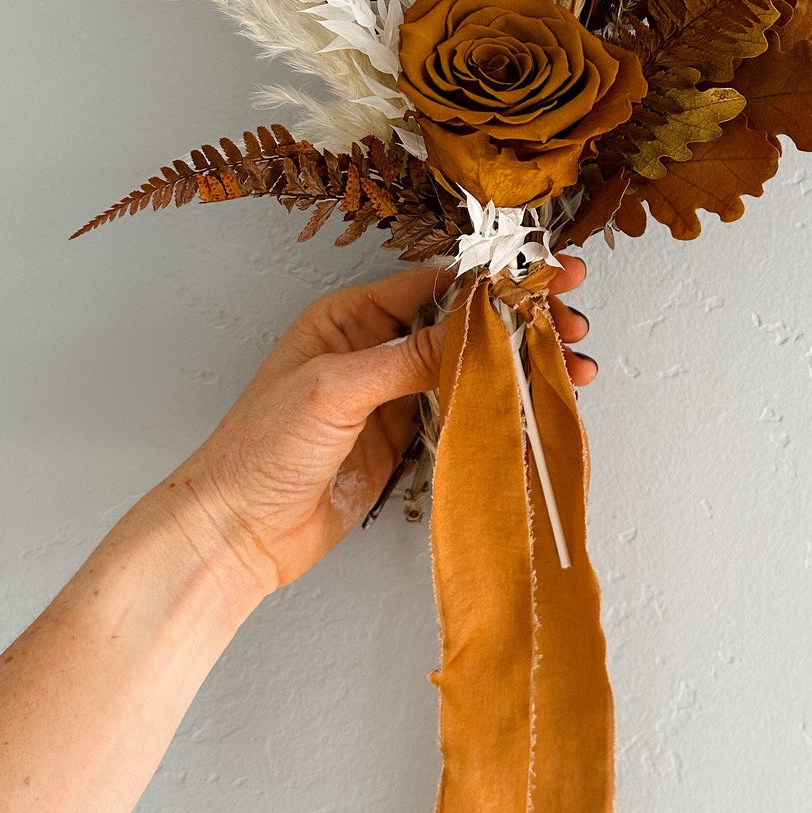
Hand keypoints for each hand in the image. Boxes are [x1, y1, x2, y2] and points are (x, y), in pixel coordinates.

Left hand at [158, 258, 592, 605]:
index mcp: (352, 316)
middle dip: (521, 320)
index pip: (435, 285)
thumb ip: (407, 357)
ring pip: (472, 368)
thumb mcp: (335, 388)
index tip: (542, 279)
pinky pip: (463, 415)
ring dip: (521, 365)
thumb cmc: (262, 449)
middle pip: (464, 324)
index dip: (493, 281)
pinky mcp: (405, 442)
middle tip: (571, 319)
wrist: (237, 532)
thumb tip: (473, 328)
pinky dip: (504, 408)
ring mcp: (393, 396)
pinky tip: (539, 403)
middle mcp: (377, 348)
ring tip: (574, 365)